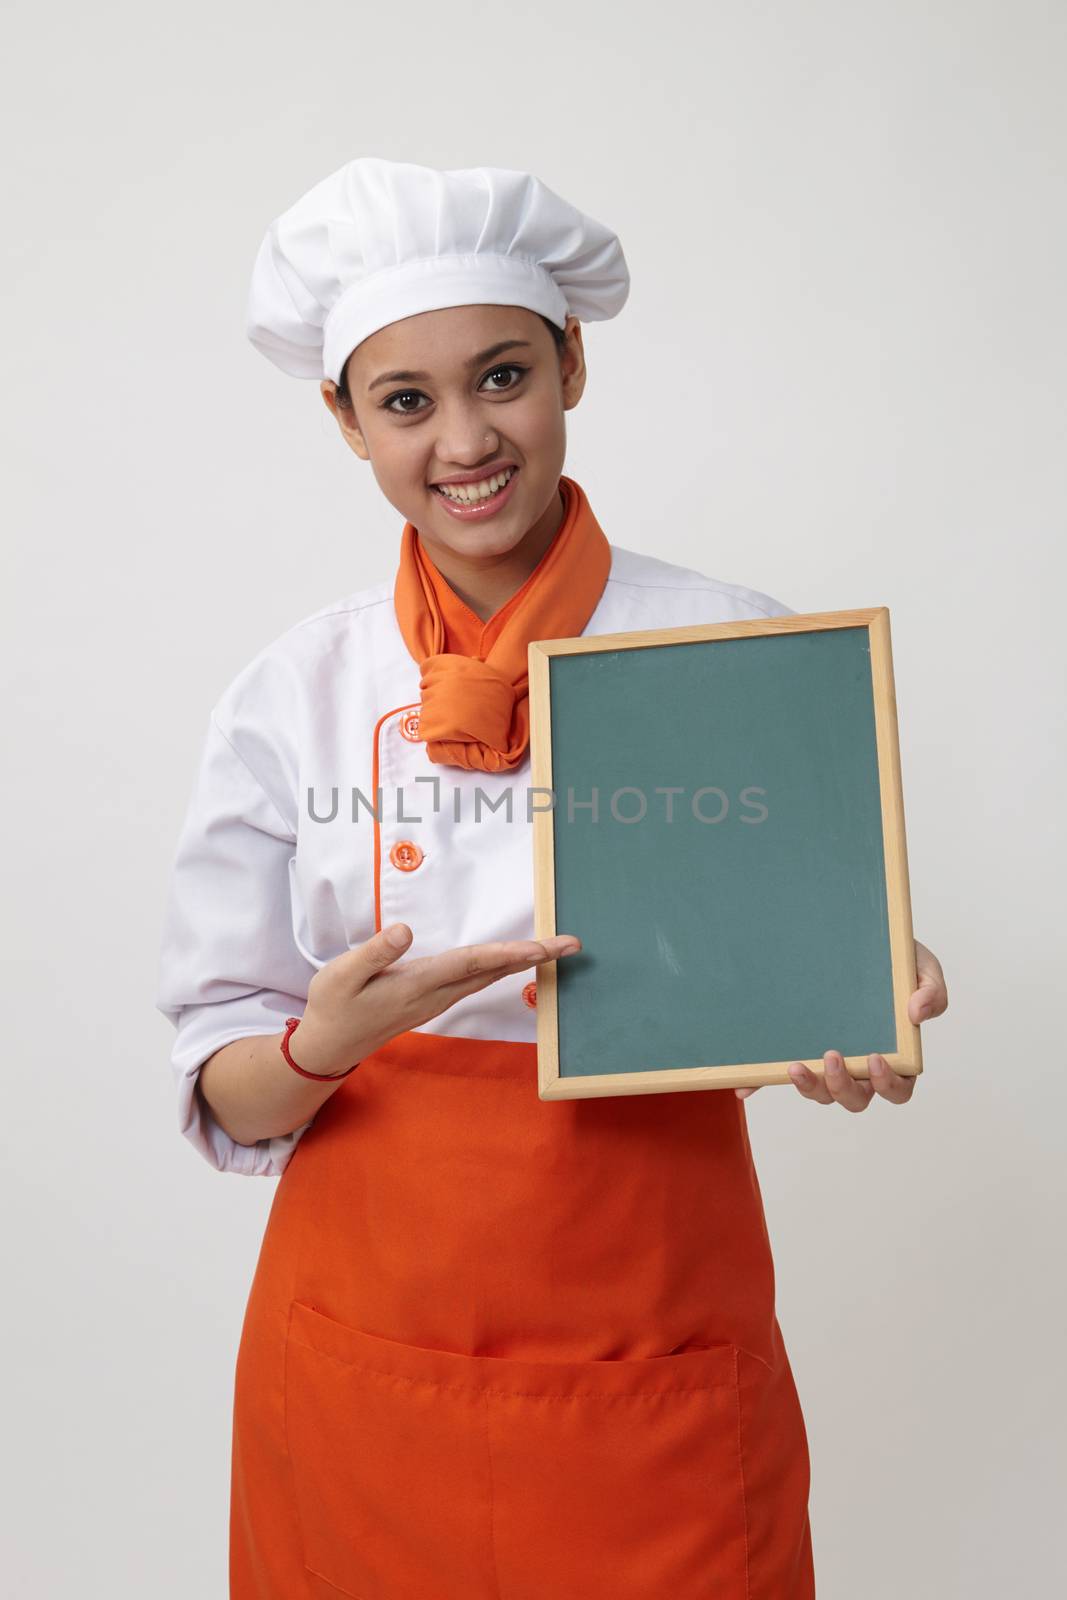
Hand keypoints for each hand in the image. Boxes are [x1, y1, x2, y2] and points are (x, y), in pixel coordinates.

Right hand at [288, 924, 580, 1076]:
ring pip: (489, 977)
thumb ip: (374, 953)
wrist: (331, 1045)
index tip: (540, 947)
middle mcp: (436, 995)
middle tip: (572, 944)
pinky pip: (478, 980)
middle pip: (492, 971)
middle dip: (534, 956)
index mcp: (417, 986)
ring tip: (555, 948)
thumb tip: (405, 931)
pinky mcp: (435, 1000)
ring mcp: (438, 1000)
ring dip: (523, 961)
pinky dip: (503, 967)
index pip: (470, 964)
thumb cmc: (333, 1005)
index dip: (506, 953)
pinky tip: (515, 959)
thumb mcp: (341, 975)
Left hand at [734, 937, 948, 1109]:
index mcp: (896, 1055)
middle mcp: (860, 1065)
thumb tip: (918, 1013)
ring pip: (821, 1093)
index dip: (888, 1085)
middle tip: (832, 1056)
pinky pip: (778, 1075)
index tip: (876, 1059)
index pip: (897, 1089)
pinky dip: (762, 1083)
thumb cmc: (895, 960)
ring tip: (795, 1065)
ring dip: (809, 1087)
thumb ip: (932, 991)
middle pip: (855, 1098)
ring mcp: (827, 1059)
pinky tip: (745, 1086)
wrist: (858, 936)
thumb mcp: (923, 968)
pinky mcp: (798, 1047)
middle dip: (842, 1086)